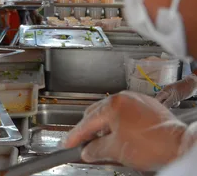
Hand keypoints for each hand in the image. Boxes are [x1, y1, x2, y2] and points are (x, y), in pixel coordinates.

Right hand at [64, 91, 192, 170]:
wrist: (179, 146)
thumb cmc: (151, 145)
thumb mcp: (116, 151)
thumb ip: (95, 149)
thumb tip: (87, 151)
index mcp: (113, 105)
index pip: (87, 122)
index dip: (76, 135)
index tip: (68, 143)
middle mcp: (124, 97)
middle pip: (97, 113)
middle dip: (90, 129)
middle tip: (85, 143)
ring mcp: (137, 100)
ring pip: (112, 111)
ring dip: (105, 126)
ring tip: (106, 141)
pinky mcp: (148, 106)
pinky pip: (126, 112)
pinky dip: (120, 123)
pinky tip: (122, 135)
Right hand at [156, 75, 196, 107]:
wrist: (193, 83)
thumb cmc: (185, 89)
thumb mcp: (176, 97)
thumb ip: (168, 102)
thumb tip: (162, 108)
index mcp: (164, 91)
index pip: (156, 99)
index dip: (156, 105)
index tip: (158, 110)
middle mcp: (165, 92)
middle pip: (161, 100)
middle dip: (164, 105)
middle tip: (169, 108)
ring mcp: (170, 93)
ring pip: (166, 101)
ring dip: (170, 104)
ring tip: (176, 103)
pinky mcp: (174, 95)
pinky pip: (171, 100)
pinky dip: (174, 103)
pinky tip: (178, 102)